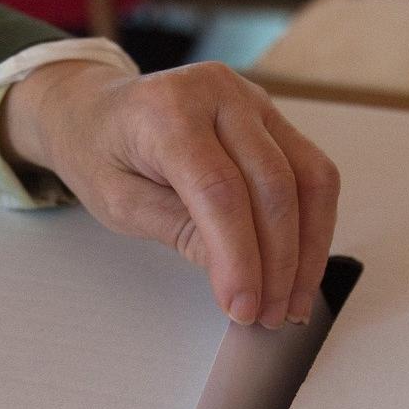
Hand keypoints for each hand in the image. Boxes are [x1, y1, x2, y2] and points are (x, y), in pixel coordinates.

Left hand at [0, 61, 339, 327]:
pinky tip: (300, 266)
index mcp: (167, 111)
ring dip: (308, 247)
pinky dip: (312, 223)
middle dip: (278, 261)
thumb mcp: (120, 203)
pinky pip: (310, 171)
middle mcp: (218, 94)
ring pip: (308, 177)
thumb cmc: (99, 152)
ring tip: (292, 301)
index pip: (220, 191)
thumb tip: (236, 276)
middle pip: (272, 184)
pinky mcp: (271, 117)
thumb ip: (178, 231)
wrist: (96, 110)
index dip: (239, 256)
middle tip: (269, 314)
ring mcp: (252, 101)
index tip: (242, 306)